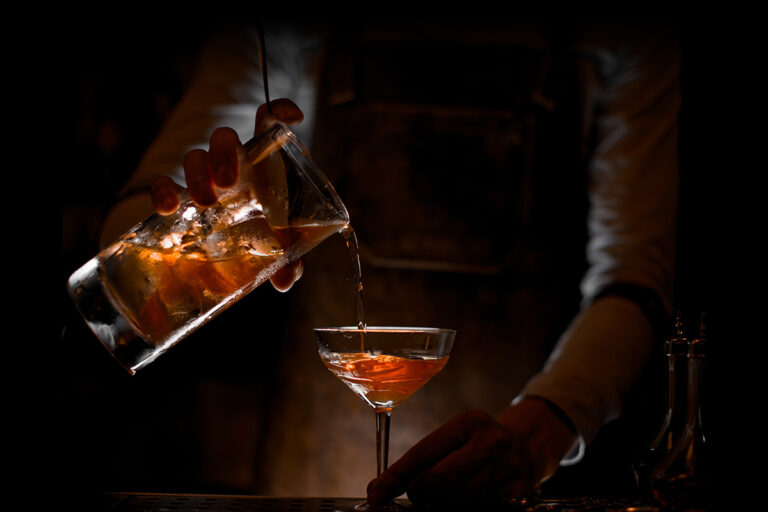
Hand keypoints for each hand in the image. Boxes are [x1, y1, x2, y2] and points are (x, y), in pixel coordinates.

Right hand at [150, 98, 304, 291]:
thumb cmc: (265, 231)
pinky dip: (163, 191)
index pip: (268, 123)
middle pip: (224, 139)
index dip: (279, 112)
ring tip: (204, 203)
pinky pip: (164, 183)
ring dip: (197, 175)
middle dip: (223, 155)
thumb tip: (287, 280)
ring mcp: (205, 177)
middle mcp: (233, 162)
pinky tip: (169, 207)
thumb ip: (288, 255)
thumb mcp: (280, 241)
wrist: (231, 247)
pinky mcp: (180, 196)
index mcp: (263, 161)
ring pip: (194, 157)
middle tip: (227, 184)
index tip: (291, 118)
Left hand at [366, 398, 577, 506]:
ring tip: (448, 498)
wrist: (528, 447)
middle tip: (424, 496)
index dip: (394, 478)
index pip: (422, 454)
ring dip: (443, 507)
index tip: (375, 495)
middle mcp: (490, 441)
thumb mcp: (455, 439)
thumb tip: (379, 491)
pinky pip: (478, 511)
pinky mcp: (518, 494)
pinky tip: (469, 501)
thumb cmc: (477, 446)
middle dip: (422, 495)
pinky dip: (464, 510)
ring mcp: (507, 468)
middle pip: (437, 482)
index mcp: (467, 423)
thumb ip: (423, 461)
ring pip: (456, 503)